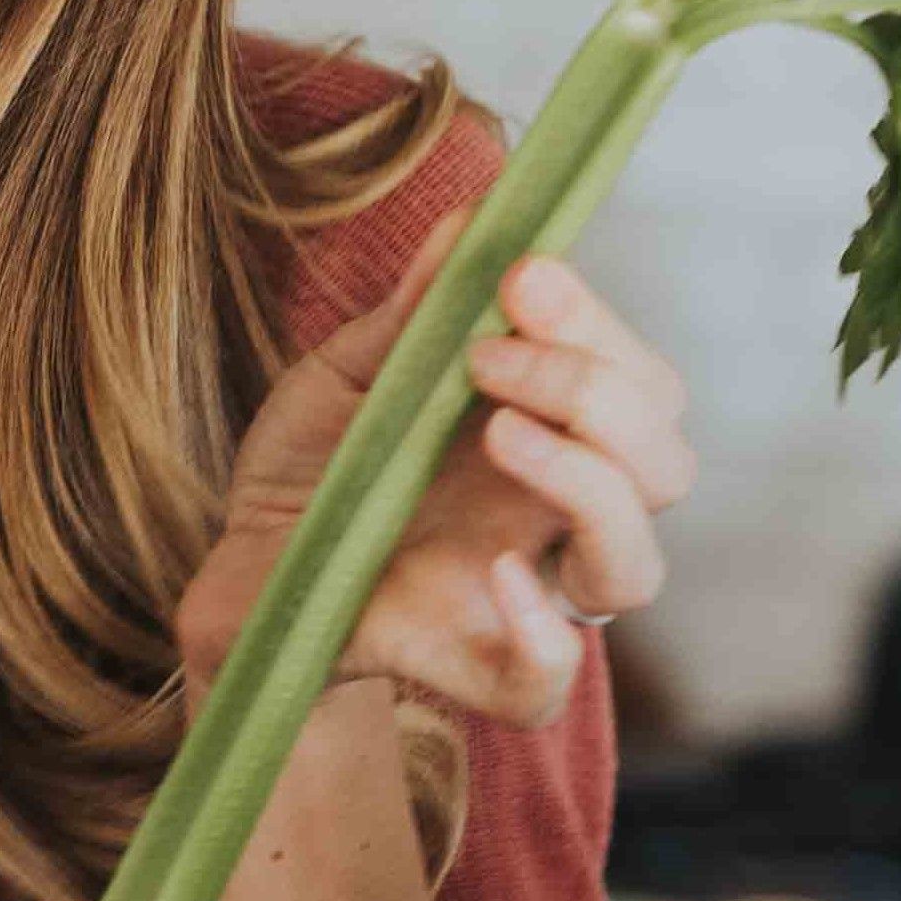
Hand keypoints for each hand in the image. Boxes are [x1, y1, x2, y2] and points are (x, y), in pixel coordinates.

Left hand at [174, 220, 692, 726]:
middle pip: (664, 466)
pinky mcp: (469, 671)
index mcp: (552, 440)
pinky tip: (495, 573)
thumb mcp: (346, 376)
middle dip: (597, 391)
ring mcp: (525, 602)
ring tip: (497, 433)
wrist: (236, 576)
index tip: (524, 274)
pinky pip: (547, 683)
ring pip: (634, 569)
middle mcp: (557, 521)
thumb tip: (473, 217)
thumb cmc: (307, 472)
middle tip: (489, 357)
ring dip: (589, 485)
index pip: (639, 385)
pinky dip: (542, 636)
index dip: (602, 327)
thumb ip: (413, 313)